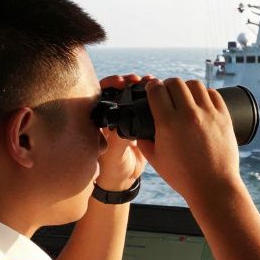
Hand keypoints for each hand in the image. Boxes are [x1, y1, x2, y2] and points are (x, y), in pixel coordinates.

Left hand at [96, 74, 146, 189]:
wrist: (125, 180)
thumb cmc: (113, 170)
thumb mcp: (114, 156)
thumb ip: (118, 140)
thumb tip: (124, 122)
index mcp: (100, 120)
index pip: (101, 94)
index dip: (110, 84)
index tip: (121, 82)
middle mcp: (111, 116)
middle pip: (117, 90)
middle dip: (126, 81)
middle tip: (136, 79)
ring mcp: (125, 118)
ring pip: (131, 95)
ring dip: (140, 86)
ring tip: (150, 81)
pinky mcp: (138, 122)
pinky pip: (143, 104)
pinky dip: (151, 96)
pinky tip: (159, 92)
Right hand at [138, 77, 242, 203]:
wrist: (213, 186)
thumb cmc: (183, 177)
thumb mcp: (156, 160)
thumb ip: (144, 142)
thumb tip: (139, 129)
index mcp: (168, 124)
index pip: (156, 90)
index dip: (151, 87)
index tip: (152, 90)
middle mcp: (188, 115)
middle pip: (175, 83)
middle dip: (167, 85)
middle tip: (167, 92)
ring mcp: (208, 114)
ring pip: (195, 85)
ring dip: (186, 87)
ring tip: (184, 96)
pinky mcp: (224, 117)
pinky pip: (213, 94)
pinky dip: (204, 94)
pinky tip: (201, 101)